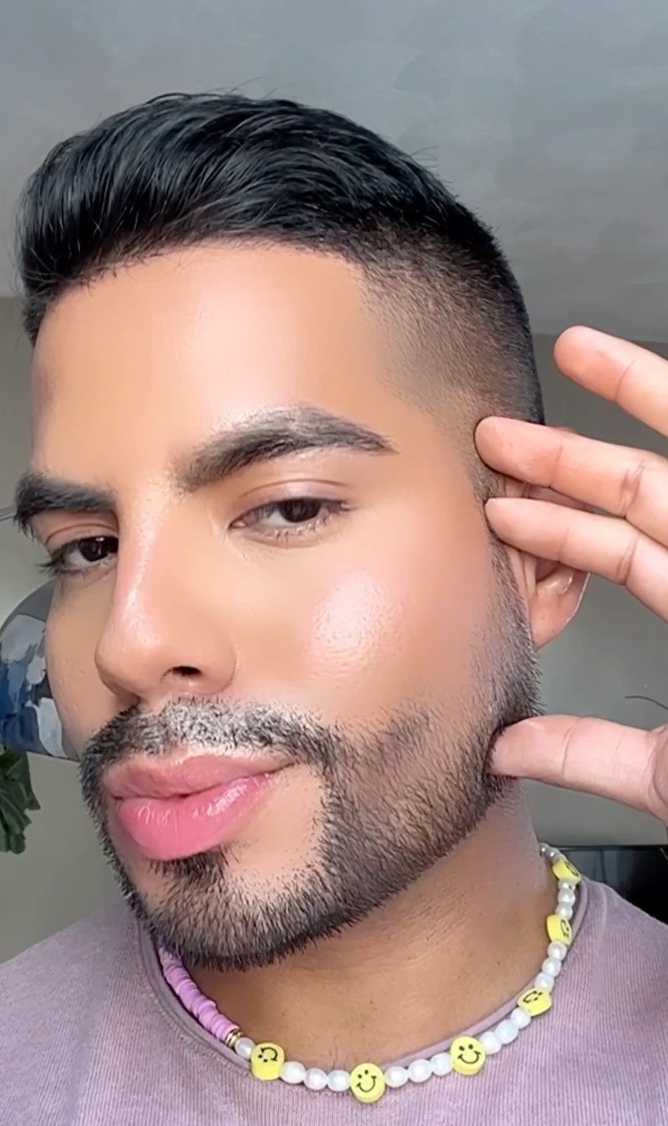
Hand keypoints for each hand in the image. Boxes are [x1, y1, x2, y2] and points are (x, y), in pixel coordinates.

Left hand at [475, 326, 667, 823]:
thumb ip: (592, 752)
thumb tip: (505, 749)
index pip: (621, 553)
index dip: (558, 527)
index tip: (499, 508)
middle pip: (645, 491)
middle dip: (570, 457)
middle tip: (497, 433)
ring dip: (641, 393)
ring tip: (577, 348)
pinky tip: (653, 371)